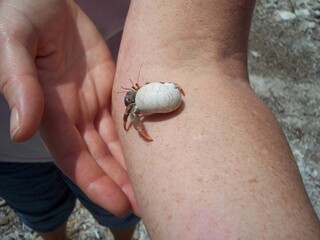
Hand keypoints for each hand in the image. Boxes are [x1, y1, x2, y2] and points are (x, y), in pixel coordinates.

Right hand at [0, 0, 136, 216]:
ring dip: (132, 165)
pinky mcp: (109, 87)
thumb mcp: (13, 43)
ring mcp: (92, 101)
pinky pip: (126, 117)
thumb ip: (18, 84)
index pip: (72, 156)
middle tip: (145, 204)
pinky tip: (154, 151)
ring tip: (153, 186)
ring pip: (115, 142)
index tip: (118, 205)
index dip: (93, 182)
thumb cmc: (19, 12)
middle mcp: (72, 113)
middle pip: (98, 157)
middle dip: (119, 182)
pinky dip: (138, 136)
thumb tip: (22, 130)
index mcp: (49, 109)